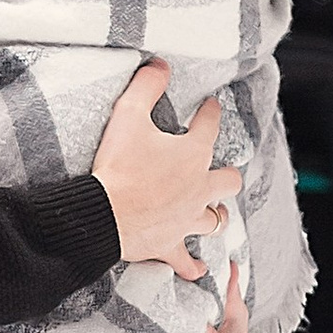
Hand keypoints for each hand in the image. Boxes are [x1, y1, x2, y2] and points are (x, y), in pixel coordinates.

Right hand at [91, 62, 241, 281]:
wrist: (104, 214)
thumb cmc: (118, 165)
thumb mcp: (128, 114)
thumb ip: (146, 85)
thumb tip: (160, 64)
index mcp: (192, 154)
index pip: (210, 126)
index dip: (210, 112)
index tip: (209, 107)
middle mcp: (198, 188)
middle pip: (228, 181)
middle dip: (226, 174)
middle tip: (218, 171)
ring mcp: (187, 219)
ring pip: (215, 220)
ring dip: (215, 215)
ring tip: (212, 212)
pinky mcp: (170, 244)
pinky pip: (187, 261)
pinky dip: (192, 265)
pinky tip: (197, 268)